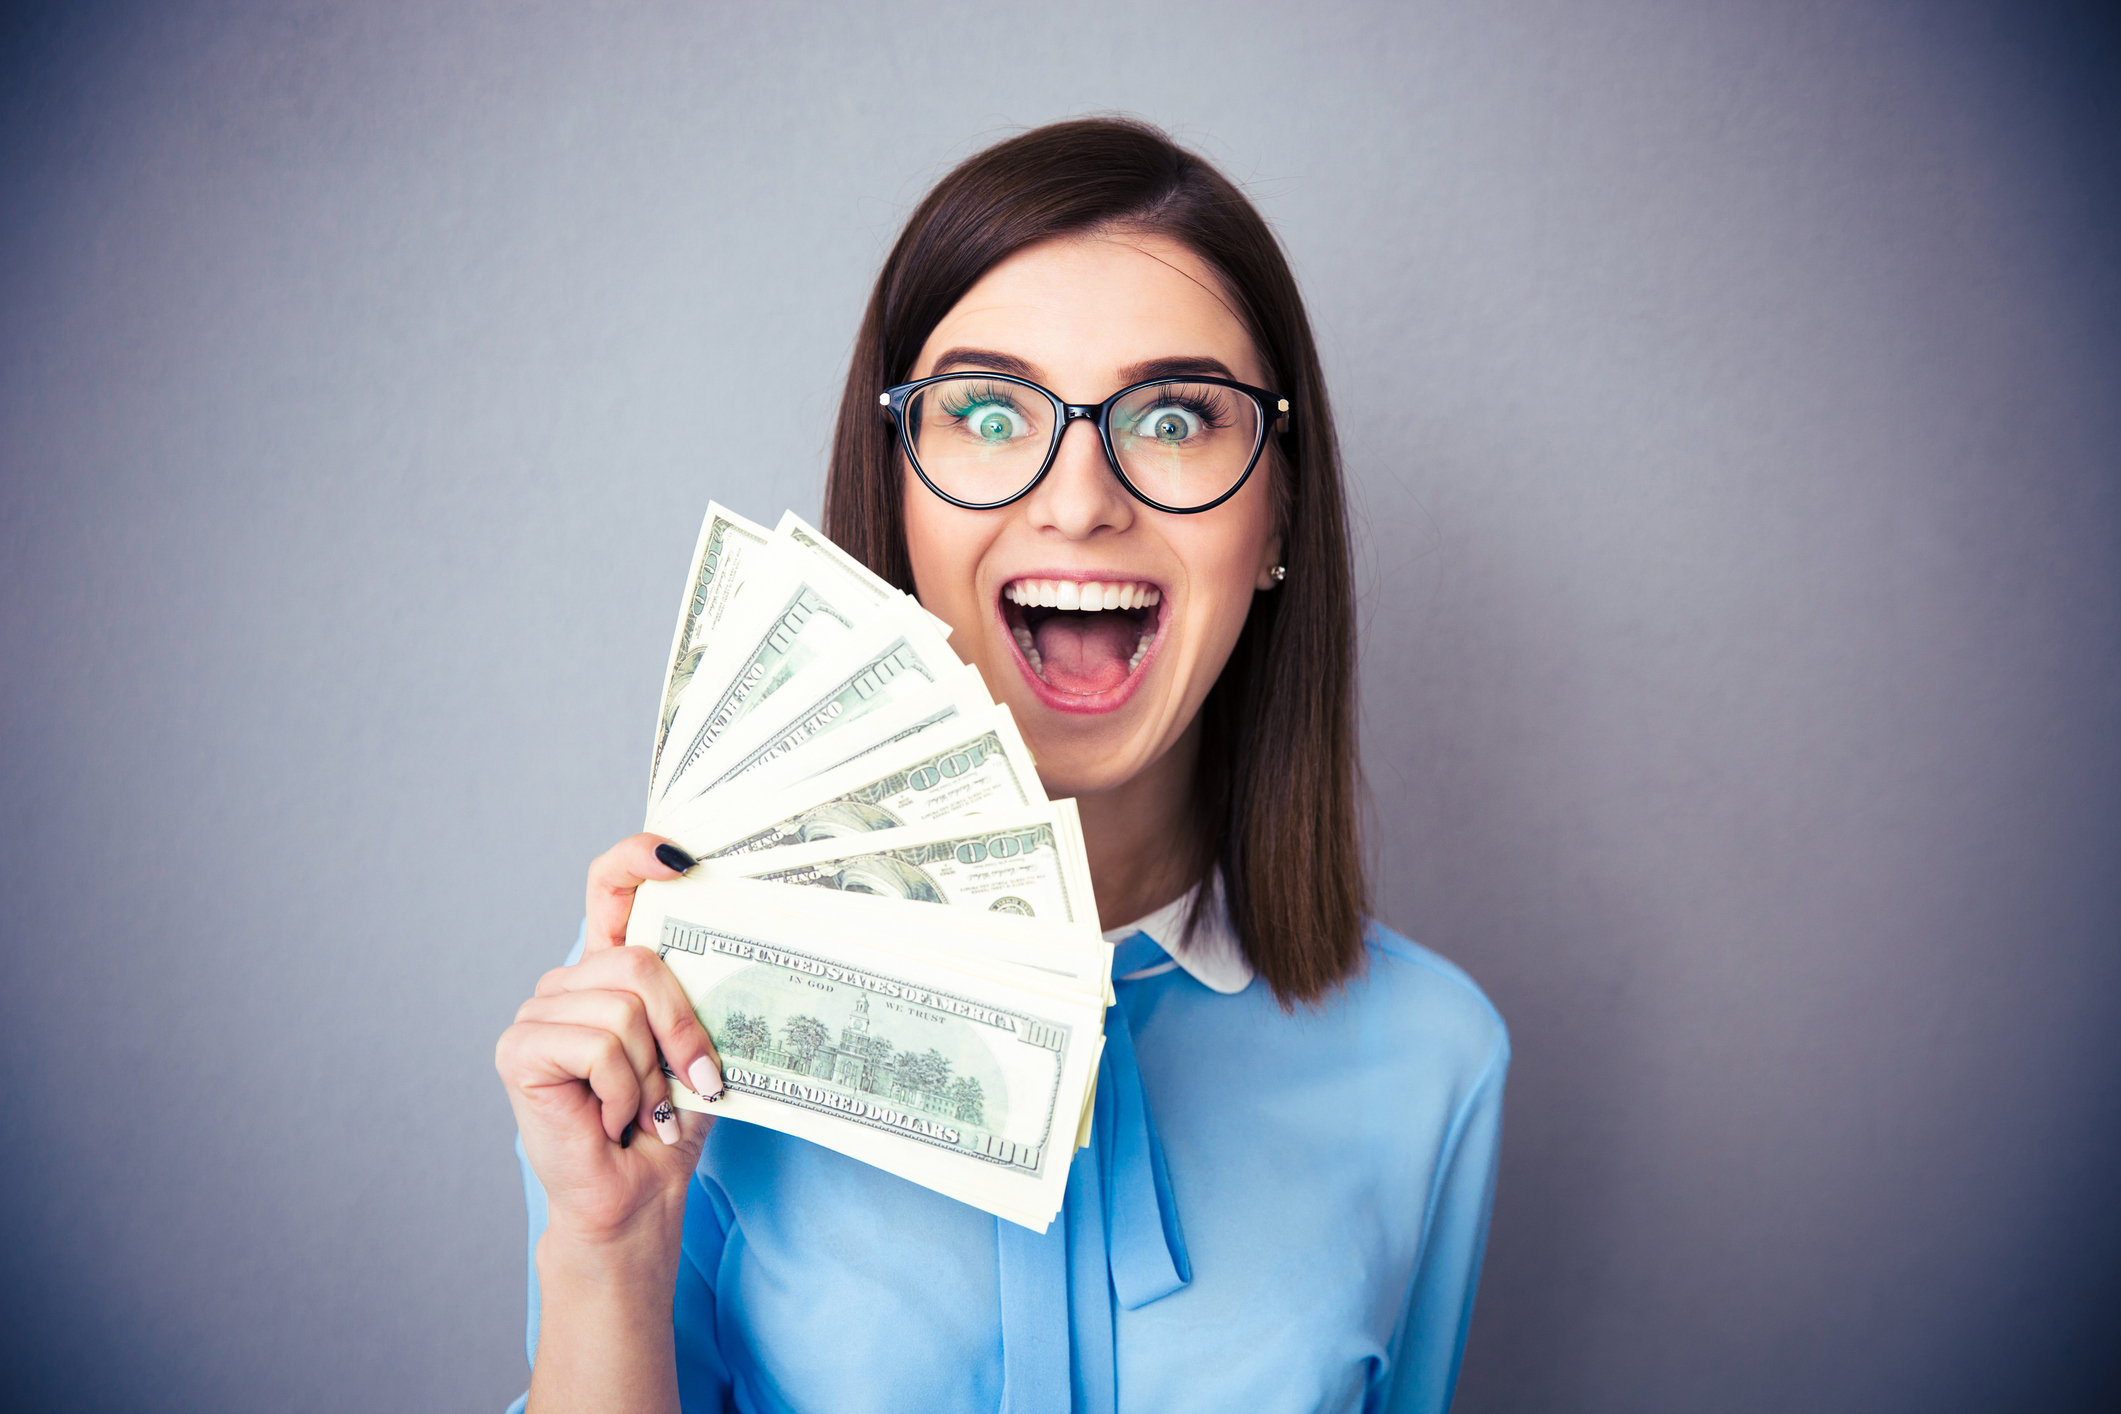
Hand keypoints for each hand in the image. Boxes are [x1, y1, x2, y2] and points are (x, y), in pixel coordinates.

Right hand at [495, 834, 722, 1251]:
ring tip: (641, 1108)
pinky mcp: (520, 1049)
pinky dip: (623, 1090)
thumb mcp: (697, 1046)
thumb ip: (697, 994)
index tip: (683, 860)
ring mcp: (538, 1013)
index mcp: (610, 970)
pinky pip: (598, 1046)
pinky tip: (612, 1118)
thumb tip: (739, 948)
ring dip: (651, 1073)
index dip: (637, 858)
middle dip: (682, 1027)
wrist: (637, 1196)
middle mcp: (569, 981)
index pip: (610, 885)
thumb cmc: (668, 1122)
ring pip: (623, 1009)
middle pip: (640, 960)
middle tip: (695, 1081)